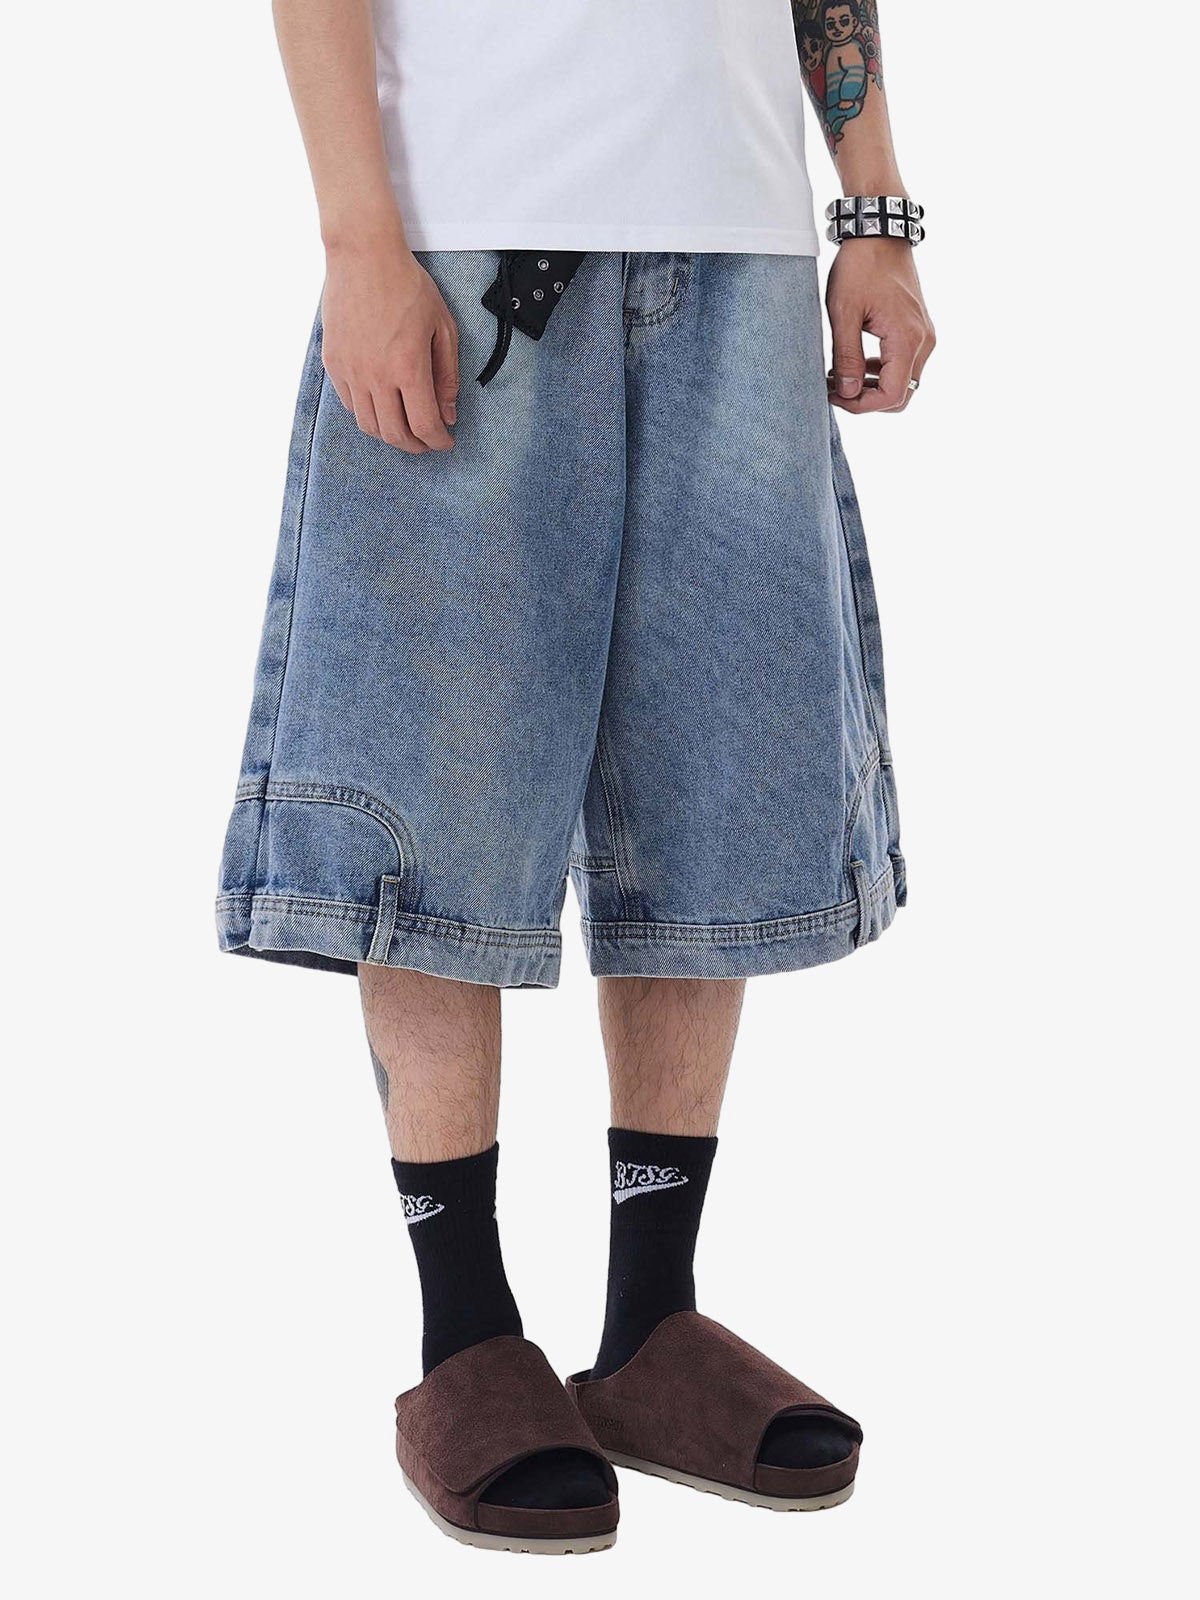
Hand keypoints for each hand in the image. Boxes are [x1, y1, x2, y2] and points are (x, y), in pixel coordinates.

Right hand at [321, 231, 458, 451]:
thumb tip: (448, 413)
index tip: (445, 442)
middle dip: (415, 446)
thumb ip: (447, 375)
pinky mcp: (334, 363)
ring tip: (405, 428)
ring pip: (369, 425)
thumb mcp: (443, 327)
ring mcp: (351, 370)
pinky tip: (382, 407)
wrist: (363, 255)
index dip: (438, 441)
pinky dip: (368, 415)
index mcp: (408, 367)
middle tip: (427, 442)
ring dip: (390, 435)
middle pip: (395, 434)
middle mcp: (376, 375)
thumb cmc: (407, 285)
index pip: (424, 425)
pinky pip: (350, 405)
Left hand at [826, 238, 934, 413]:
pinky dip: (881, 372)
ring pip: (904, 383)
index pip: (891, 396)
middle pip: (902, 396)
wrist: (880, 232)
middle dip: (867, 400)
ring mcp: (925, 336)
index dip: (861, 405)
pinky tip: (856, 361)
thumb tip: (848, 393)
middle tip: (836, 389)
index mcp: (907, 339)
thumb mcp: (844, 313)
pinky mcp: (919, 330)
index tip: (834, 395)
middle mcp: (924, 341)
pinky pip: (905, 365)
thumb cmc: (860, 267)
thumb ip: (847, 357)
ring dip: (873, 387)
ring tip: (840, 374)